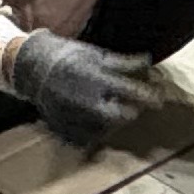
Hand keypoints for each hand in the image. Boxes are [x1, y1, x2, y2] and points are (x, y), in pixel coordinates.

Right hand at [9, 30, 155, 147]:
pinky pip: (84, 139)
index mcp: (96, 78)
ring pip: (104, 130)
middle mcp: (86, 99)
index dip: (149, 96)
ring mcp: (74, 116)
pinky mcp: (62, 128)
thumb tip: (148, 61)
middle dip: (131, 114)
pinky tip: (96, 124)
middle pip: (119, 117)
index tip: (160, 100)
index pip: (131, 91)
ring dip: (113, 124)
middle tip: (135, 110)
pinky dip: (94, 134)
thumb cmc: (70, 56)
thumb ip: (123, 62)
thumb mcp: (97, 54)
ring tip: (114, 114)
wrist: (33, 66)